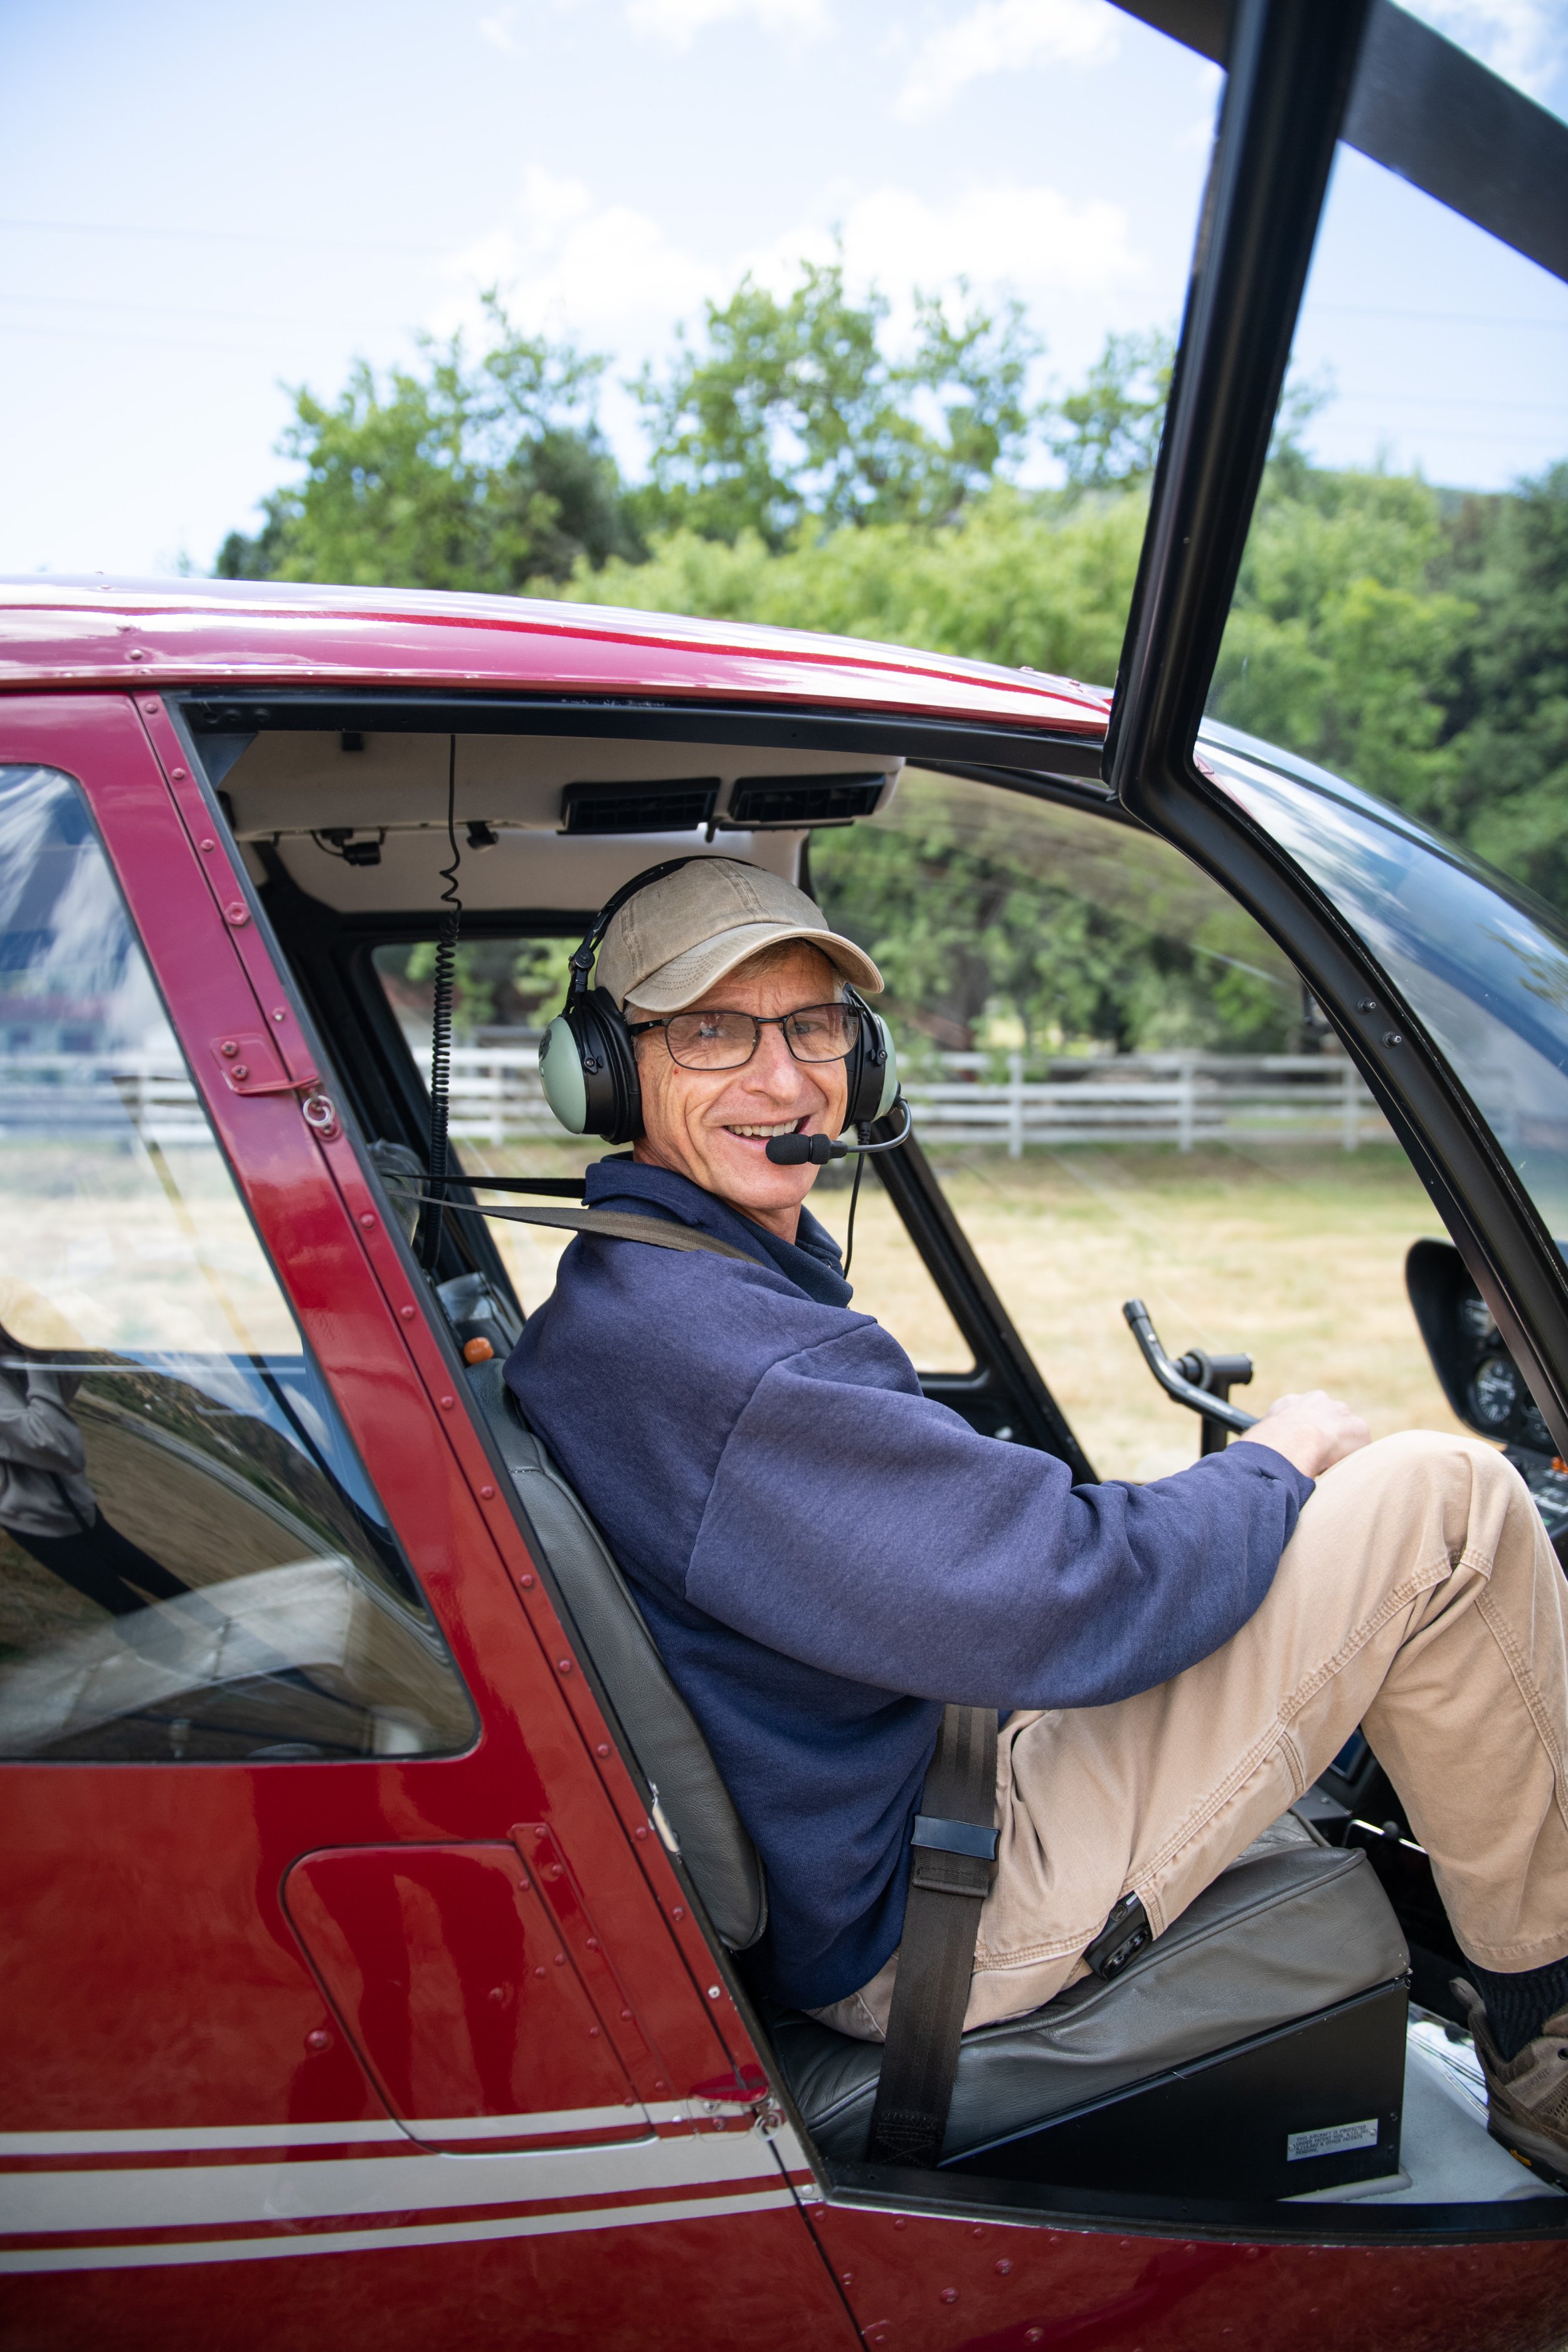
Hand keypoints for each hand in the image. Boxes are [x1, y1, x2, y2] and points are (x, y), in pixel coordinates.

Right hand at [1235, 1390, 1369, 1479]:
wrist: (1290, 1444)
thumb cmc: (1266, 1448)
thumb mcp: (1258, 1439)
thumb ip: (1266, 1441)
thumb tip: (1253, 1458)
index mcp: (1289, 1403)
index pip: (1300, 1415)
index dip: (1301, 1435)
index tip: (1299, 1450)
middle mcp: (1316, 1400)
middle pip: (1325, 1420)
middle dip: (1324, 1438)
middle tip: (1317, 1460)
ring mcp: (1339, 1412)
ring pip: (1344, 1432)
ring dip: (1338, 1449)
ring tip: (1327, 1468)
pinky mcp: (1358, 1428)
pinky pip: (1359, 1447)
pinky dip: (1353, 1460)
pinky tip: (1341, 1470)